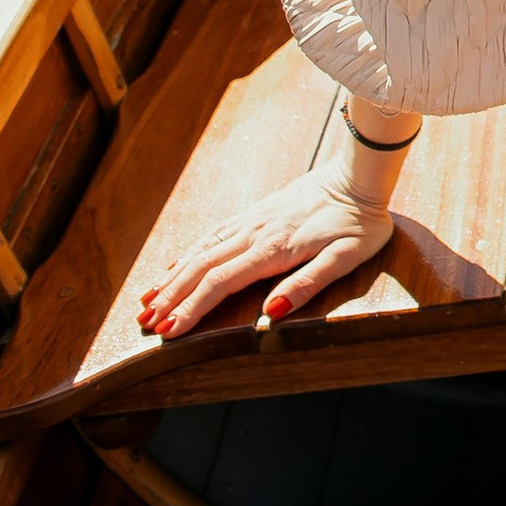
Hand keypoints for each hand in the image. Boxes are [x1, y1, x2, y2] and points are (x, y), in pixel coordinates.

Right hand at [135, 177, 395, 341]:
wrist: (359, 174)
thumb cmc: (359, 223)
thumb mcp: (345, 258)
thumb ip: (307, 284)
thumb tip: (271, 313)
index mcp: (273, 249)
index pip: (220, 284)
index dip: (191, 309)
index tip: (168, 332)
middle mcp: (254, 234)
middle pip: (201, 269)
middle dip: (171, 298)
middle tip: (145, 323)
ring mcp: (251, 221)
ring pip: (201, 251)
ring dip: (173, 277)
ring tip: (147, 300)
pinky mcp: (255, 213)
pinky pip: (212, 235)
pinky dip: (188, 252)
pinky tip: (174, 265)